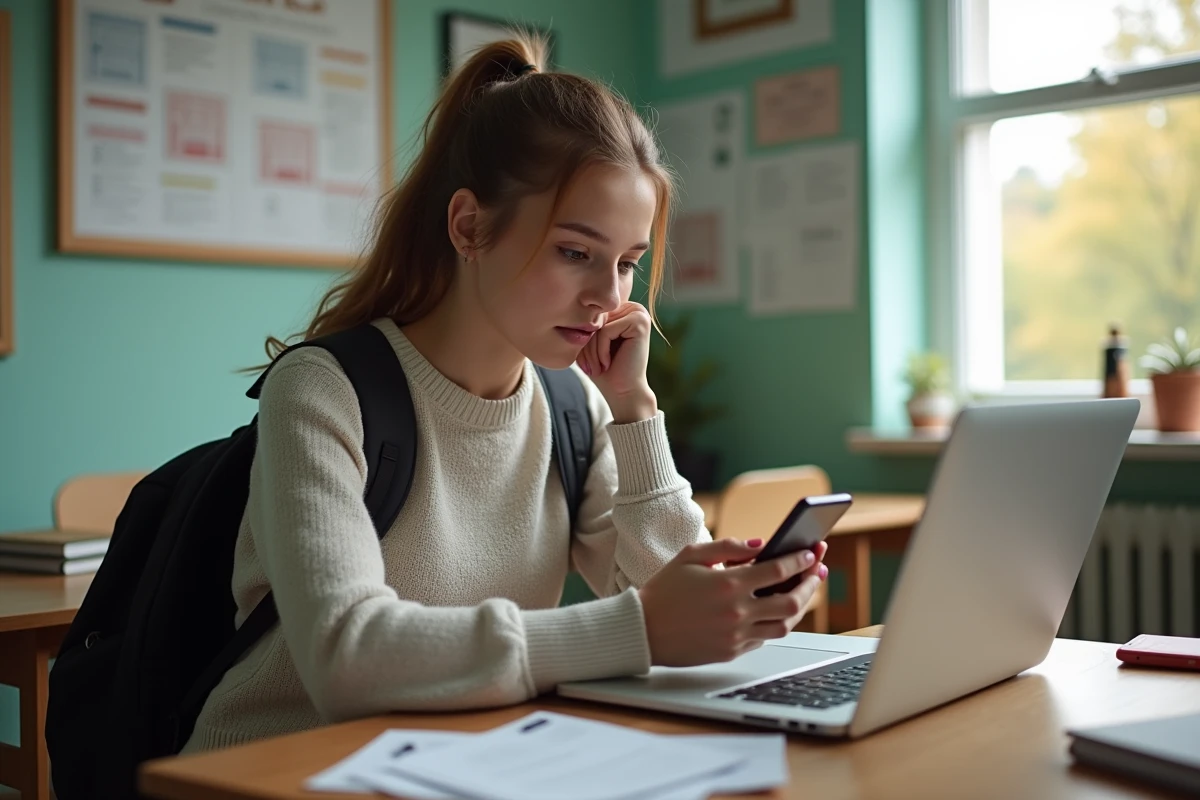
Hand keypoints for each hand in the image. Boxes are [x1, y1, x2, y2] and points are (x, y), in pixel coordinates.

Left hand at [575, 301, 655, 422]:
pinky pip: (605, 331)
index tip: (586, 360)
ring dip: (593, 349)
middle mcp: (634, 308)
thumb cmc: (604, 370)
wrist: (623, 393)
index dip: (584, 337)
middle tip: (591, 366)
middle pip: (595, 318)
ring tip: (598, 366)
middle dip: (587, 344)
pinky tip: (607, 363)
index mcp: (623, 310)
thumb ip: (584, 323)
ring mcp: (639, 314)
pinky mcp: (640, 323)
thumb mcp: (590, 342)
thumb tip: (569, 304)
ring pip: (599, 325)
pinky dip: (600, 350)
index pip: (591, 315)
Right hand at [639, 539, 828, 667]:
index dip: (799, 560)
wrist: (643, 629)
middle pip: (791, 601)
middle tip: (817, 572)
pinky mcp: (732, 651)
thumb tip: (760, 544)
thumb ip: (728, 546)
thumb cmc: (664, 590)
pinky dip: (775, 623)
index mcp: (728, 584)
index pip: (778, 570)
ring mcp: (736, 635)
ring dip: (799, 607)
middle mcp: (737, 612)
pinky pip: (764, 638)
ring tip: (803, 592)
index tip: (810, 552)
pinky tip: (777, 610)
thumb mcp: (691, 556)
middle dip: (810, 584)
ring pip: (784, 625)